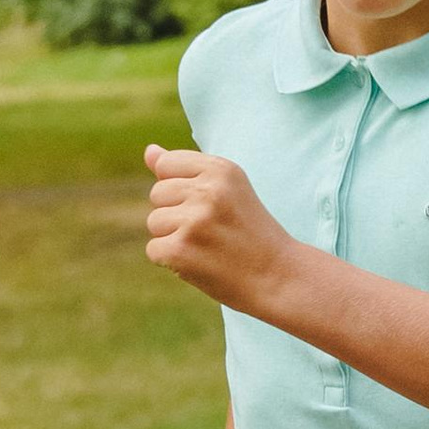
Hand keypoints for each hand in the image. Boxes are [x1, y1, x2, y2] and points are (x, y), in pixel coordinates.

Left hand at [144, 144, 292, 312]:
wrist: (278, 277)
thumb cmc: (250, 233)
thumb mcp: (227, 189)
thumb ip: (186, 168)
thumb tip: (149, 151)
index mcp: (220, 169)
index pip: (167, 163)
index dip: (181, 188)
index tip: (208, 206)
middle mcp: (207, 190)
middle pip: (158, 193)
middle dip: (176, 213)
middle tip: (212, 230)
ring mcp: (194, 220)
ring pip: (154, 221)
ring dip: (173, 237)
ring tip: (207, 246)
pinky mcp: (181, 249)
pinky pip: (154, 249)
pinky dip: (171, 261)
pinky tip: (199, 262)